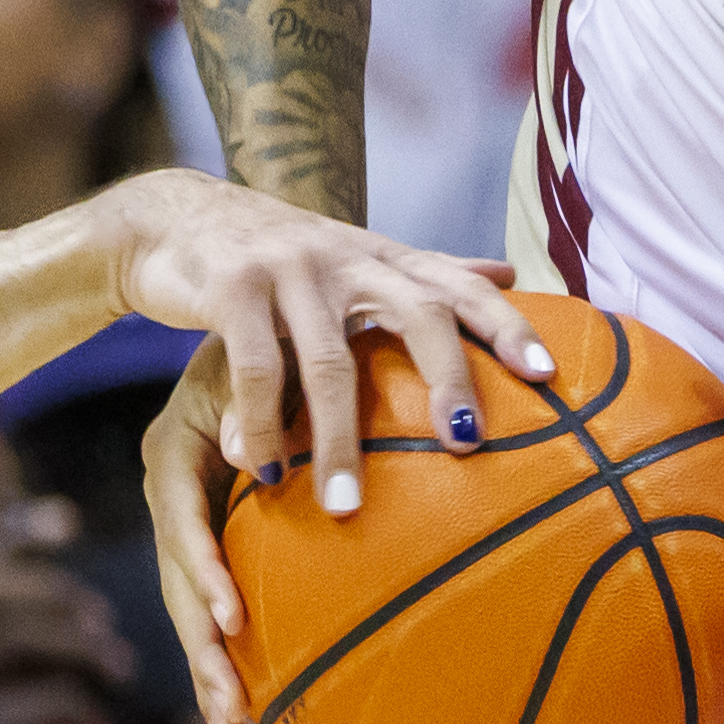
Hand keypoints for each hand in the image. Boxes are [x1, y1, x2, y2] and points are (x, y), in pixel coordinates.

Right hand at [0, 502, 135, 723]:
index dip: (20, 530)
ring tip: (121, 665)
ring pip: (15, 635)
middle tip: (103, 618)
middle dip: (58, 592)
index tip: (72, 520)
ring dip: (81, 645)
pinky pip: (44, 696)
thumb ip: (13, 629)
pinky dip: (79, 704)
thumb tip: (73, 591)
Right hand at [97, 169, 544, 504]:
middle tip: (467, 442)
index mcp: (382, 258)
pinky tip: (266, 473)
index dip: (506, 325)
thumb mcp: (355, 258)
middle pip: (416, 312)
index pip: (459, 285)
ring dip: (337, 439)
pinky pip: (254, 368)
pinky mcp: (231, 287)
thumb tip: (510, 275)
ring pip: (329, 360)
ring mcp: (289, 268)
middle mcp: (346, 257)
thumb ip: (425, 273)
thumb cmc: (280, 257)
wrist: (175, 217)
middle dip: (447, 376)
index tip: (549, 375)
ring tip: (346, 506)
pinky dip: (260, 426)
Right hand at [143, 341, 257, 723]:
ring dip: (211, 672)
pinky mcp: (211, 539)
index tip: (232, 623)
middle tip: (231, 714)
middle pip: (179, 583)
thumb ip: (253, 401)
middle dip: (203, 652)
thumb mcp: (251, 357)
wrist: (252, 315)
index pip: (180, 521)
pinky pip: (216, 601)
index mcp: (172, 453)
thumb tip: (250, 458)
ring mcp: (188, 521)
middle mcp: (172, 494)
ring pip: (192, 607)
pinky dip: (228, 654)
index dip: (203, 573)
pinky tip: (248, 711)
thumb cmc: (263, 334)